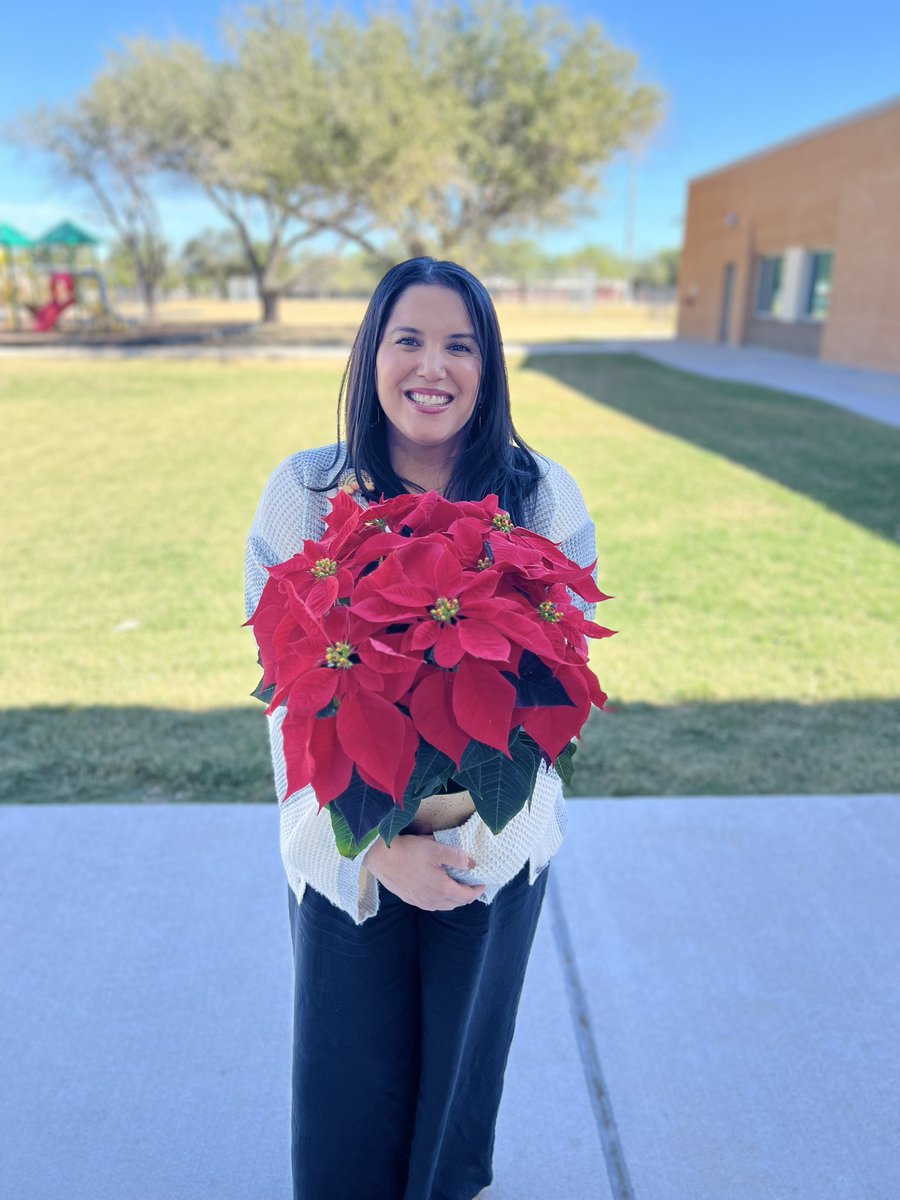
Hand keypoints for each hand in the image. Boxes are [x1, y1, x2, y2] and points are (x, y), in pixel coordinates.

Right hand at [363, 834, 485, 910]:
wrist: (380, 858)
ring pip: (444, 906)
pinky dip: (441, 900)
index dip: (477, 890)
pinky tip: (438, 889)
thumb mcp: (435, 848)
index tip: (482, 882)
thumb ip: (456, 857)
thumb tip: (471, 864)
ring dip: (454, 899)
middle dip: (467, 895)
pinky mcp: (410, 899)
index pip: (467, 896)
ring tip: (457, 886)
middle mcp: (432, 900)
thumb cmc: (408, 851)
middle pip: (457, 903)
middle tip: (471, 883)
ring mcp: (420, 902)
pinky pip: (432, 905)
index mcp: (442, 889)